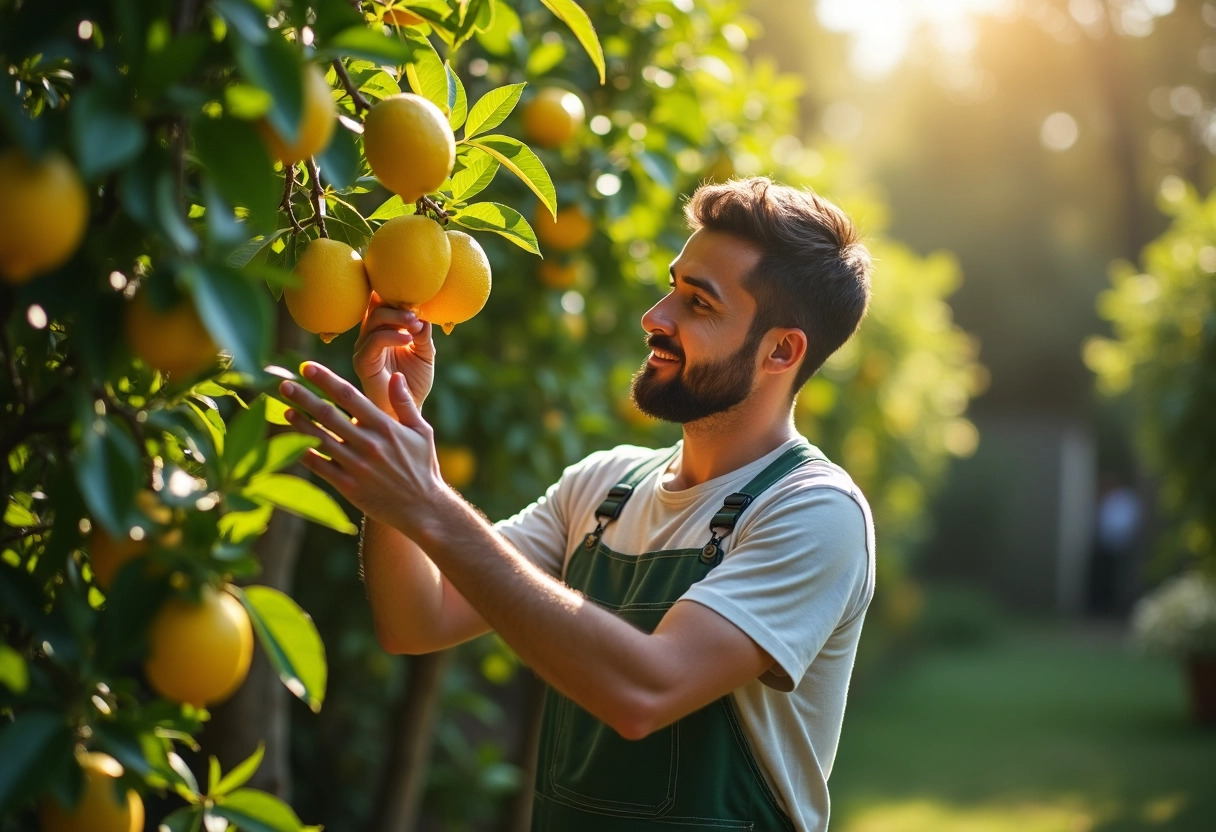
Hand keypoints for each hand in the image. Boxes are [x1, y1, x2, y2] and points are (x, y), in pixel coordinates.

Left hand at [279, 361, 445, 533]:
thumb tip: (395, 375)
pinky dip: (305, 454)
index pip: (349, 396)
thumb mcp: (422, 431)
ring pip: (320, 439)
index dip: (325, 380)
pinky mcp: (348, 487)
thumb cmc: (422, 466)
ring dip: (300, 424)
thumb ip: (405, 403)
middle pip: (328, 414)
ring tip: (285, 410)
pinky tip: (293, 443)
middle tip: (284, 385)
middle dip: (304, 397)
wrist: (422, 508)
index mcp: (385, 427)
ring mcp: (356, 466)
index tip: (307, 367)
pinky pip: (320, 467)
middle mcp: (368, 444)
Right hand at [353, 291, 433, 414]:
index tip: (418, 295)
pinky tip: (408, 339)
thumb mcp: (425, 352)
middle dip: (398, 303)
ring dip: (397, 317)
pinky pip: (373, 341)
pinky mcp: (362, 362)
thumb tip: (423, 314)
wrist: (407, 409)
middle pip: (376, 304)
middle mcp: (370, 335)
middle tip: (416, 312)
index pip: (382, 301)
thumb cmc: (415, 381)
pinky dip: (392, 336)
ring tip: (415, 324)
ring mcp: (364, 348)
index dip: (395, 293)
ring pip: (374, 319)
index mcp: (383, 329)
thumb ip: (423, 333)